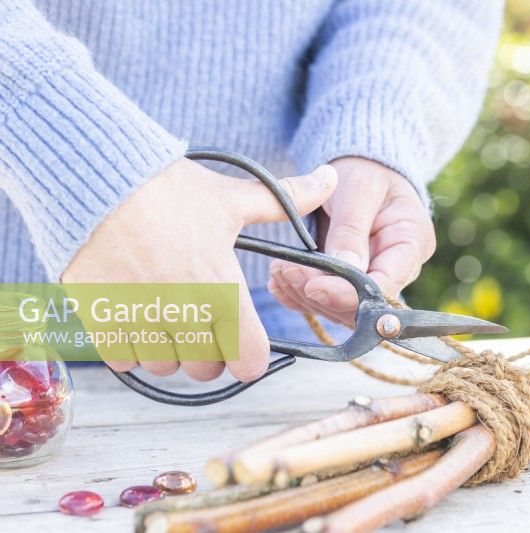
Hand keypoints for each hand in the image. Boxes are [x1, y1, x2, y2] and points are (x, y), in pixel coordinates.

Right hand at [62, 158, 335, 380]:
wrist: (93, 177)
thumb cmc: (168, 187)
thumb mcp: (232, 196)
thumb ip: (285, 200)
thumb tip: (331, 177)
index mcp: (222, 291)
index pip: (250, 362)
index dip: (250, 354)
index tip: (242, 338)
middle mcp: (183, 315)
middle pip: (207, 370)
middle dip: (208, 350)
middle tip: (199, 316)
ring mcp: (139, 321)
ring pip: (165, 366)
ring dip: (168, 348)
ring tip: (163, 308)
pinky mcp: (99, 321)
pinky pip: (124, 360)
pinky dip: (130, 345)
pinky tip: (133, 311)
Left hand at [268, 157, 434, 324]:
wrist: (359, 167)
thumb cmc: (365, 169)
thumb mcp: (358, 189)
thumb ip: (351, 228)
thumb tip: (345, 268)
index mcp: (411, 243)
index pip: (386, 285)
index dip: (349, 294)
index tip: (313, 286)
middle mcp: (397, 268)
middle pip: (362, 302)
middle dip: (321, 294)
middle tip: (284, 271)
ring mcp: (374, 277)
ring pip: (341, 306)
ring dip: (305, 296)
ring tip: (278, 271)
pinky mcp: (351, 281)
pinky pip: (326, 299)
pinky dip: (300, 295)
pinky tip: (279, 283)